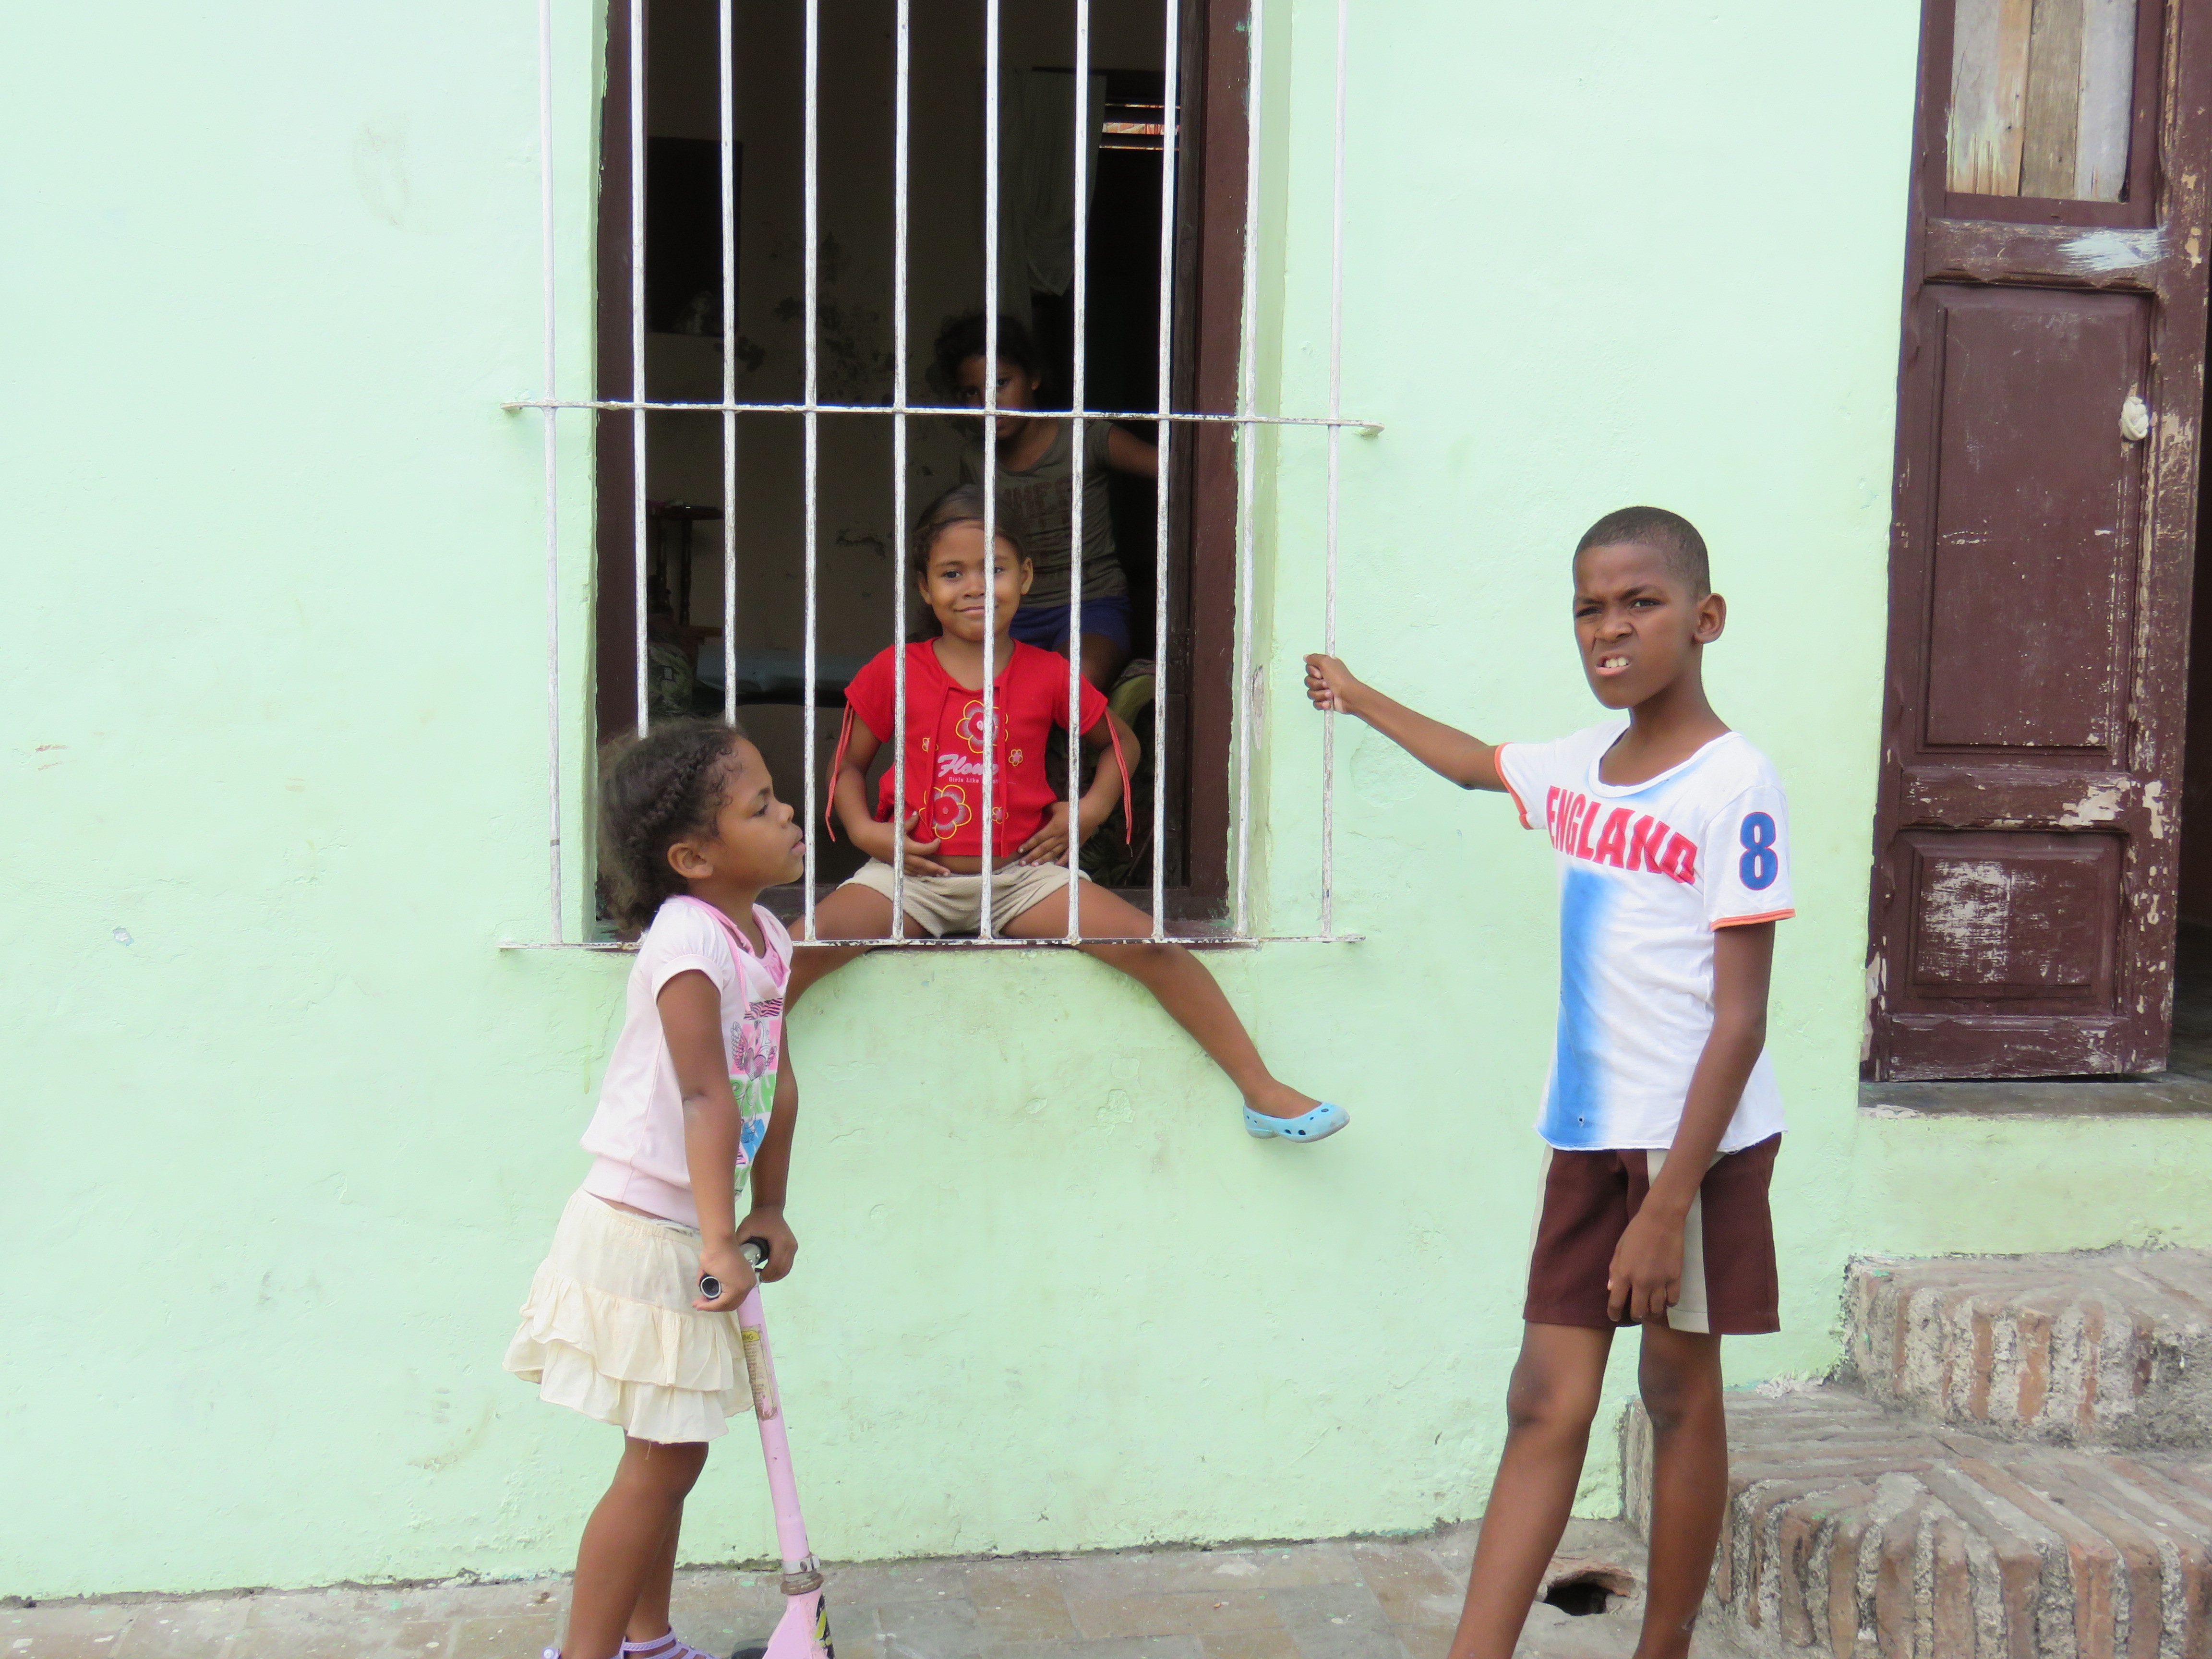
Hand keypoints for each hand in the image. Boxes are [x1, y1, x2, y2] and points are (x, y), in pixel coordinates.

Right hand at [694, 1235, 758, 1311]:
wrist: (718, 1243)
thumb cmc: (716, 1251)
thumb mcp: (716, 1269)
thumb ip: (712, 1280)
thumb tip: (702, 1286)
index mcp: (746, 1278)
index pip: (734, 1297)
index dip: (719, 1302)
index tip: (705, 1301)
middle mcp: (748, 1283)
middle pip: (731, 1303)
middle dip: (713, 1306)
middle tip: (700, 1304)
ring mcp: (744, 1287)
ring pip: (726, 1305)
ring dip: (710, 1307)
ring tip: (698, 1304)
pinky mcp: (737, 1288)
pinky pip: (722, 1303)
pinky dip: (710, 1306)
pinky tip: (701, 1305)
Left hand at [736, 1208, 797, 1281]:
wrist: (770, 1209)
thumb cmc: (757, 1219)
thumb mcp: (744, 1229)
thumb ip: (739, 1244)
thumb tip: (733, 1259)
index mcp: (780, 1241)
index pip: (775, 1266)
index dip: (765, 1274)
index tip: (754, 1277)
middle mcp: (790, 1245)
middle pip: (782, 1270)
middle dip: (769, 1278)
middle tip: (757, 1278)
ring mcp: (793, 1247)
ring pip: (786, 1269)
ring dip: (774, 1276)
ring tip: (761, 1275)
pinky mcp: (793, 1247)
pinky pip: (787, 1265)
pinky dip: (778, 1270)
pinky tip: (768, 1270)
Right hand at [860, 811, 949, 876]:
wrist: (867, 838)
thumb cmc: (883, 831)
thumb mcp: (898, 825)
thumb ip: (910, 822)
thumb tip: (918, 814)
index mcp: (906, 847)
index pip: (924, 849)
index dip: (933, 846)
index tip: (938, 841)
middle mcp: (904, 857)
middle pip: (923, 865)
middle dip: (936, 869)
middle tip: (947, 872)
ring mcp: (900, 863)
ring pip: (917, 871)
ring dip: (928, 873)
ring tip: (938, 875)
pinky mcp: (895, 865)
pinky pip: (908, 872)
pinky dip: (917, 873)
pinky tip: (923, 874)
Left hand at [1016, 801, 1078, 864]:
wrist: (1091, 813)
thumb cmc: (1073, 808)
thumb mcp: (1057, 806)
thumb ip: (1046, 808)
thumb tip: (1038, 808)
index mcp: (1053, 828)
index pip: (1037, 838)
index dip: (1028, 845)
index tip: (1019, 851)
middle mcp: (1058, 838)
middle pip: (1042, 849)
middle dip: (1031, 856)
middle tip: (1021, 863)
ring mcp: (1066, 842)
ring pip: (1052, 853)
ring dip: (1042, 860)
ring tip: (1034, 865)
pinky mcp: (1074, 844)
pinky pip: (1067, 855)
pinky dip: (1061, 861)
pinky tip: (1055, 865)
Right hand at [1304, 654, 1362, 714]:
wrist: (1349, 697)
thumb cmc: (1341, 679)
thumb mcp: (1326, 662)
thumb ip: (1314, 658)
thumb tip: (1306, 657)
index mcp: (1325, 667)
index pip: (1309, 668)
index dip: (1313, 672)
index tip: (1320, 674)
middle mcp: (1324, 677)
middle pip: (1308, 681)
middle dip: (1317, 684)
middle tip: (1327, 684)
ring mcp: (1324, 690)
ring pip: (1310, 693)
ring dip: (1320, 694)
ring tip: (1331, 694)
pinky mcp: (1325, 701)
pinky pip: (1315, 703)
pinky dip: (1321, 703)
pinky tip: (1329, 703)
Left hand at [1607, 1206, 1684, 1324]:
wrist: (1661, 1220)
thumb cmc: (1636, 1231)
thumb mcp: (1619, 1248)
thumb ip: (1614, 1269)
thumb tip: (1610, 1288)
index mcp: (1624, 1273)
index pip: (1616, 1302)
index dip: (1613, 1313)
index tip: (1614, 1317)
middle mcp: (1641, 1282)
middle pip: (1638, 1311)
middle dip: (1635, 1316)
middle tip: (1636, 1314)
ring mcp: (1660, 1281)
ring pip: (1656, 1309)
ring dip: (1652, 1313)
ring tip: (1650, 1310)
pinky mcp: (1675, 1278)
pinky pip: (1673, 1300)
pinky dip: (1668, 1303)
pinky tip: (1665, 1300)